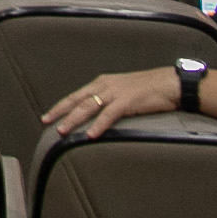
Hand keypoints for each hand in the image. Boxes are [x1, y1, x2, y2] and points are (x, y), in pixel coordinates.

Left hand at [42, 66, 182, 140]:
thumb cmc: (149, 90)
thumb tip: (98, 115)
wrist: (170, 83)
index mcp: (103, 83)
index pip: (76, 95)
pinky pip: (109, 114)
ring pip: (89, 107)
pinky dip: (99, 125)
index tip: (48, 115)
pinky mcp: (128, 101)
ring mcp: (116, 92)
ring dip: (74, 120)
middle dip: (60, 111)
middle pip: (77, 100)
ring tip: (62, 131)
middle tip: (46, 122)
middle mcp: (105, 85)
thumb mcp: (123, 92)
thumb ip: (110, 101)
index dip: (61, 105)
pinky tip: (90, 134)